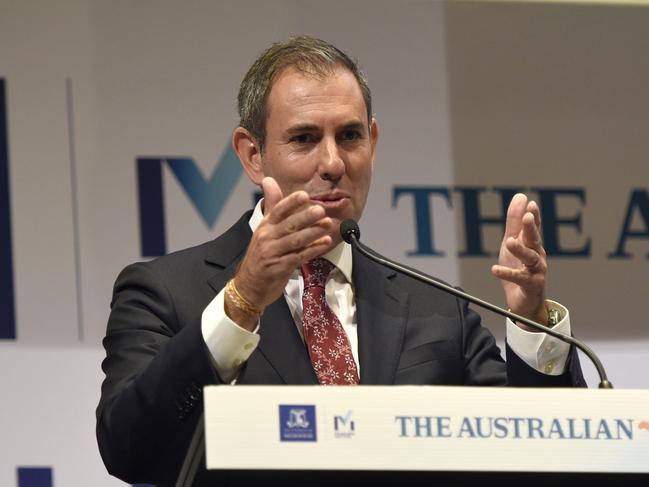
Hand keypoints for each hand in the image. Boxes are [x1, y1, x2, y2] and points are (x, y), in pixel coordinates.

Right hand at [225, 177, 332, 329]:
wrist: (249, 286)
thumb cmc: (261, 255)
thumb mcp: (264, 229)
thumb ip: (272, 205)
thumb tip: (269, 180)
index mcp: (265, 226)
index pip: (277, 211)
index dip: (291, 203)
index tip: (303, 195)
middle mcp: (267, 238)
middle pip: (288, 225)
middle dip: (305, 217)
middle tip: (320, 209)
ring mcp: (272, 254)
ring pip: (295, 241)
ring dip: (313, 232)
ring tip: (327, 224)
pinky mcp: (279, 268)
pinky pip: (299, 257)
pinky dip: (313, 249)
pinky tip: (325, 242)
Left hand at [491, 193, 547, 329]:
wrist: (524, 300)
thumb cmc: (519, 268)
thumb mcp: (513, 242)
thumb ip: (515, 222)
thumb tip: (520, 197)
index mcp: (533, 244)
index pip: (534, 227)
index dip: (533, 216)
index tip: (531, 204)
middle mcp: (537, 255)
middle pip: (534, 240)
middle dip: (531, 228)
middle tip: (528, 217)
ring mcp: (536, 271)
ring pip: (530, 258)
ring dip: (520, 249)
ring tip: (509, 242)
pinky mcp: (531, 285)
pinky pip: (519, 278)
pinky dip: (507, 273)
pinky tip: (495, 269)